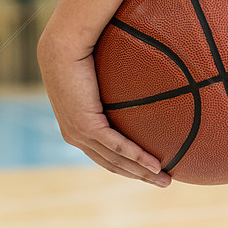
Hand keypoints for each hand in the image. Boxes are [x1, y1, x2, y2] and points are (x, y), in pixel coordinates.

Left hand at [37, 26, 171, 187]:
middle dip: (139, 175)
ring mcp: (78, 133)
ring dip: (142, 172)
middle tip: (163, 182)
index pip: (102, 152)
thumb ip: (117, 82)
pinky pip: (116, 146)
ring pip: (115, 160)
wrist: (63, 45)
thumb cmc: (81, 51)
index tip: (148, 170)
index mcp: (75, 125)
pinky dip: (137, 158)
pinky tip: (155, 165)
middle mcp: (74, 134)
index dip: (126, 164)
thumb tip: (140, 75)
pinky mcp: (85, 126)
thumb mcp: (100, 73)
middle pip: (111, 163)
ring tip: (164, 179)